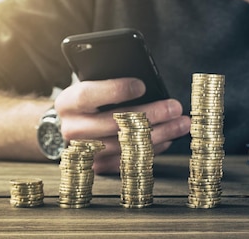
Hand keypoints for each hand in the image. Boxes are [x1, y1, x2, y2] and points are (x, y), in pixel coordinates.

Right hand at [54, 77, 188, 173]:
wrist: (72, 125)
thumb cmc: (92, 99)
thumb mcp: (94, 83)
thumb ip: (112, 81)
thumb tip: (148, 83)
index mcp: (68, 103)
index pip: (88, 95)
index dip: (115, 90)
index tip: (142, 85)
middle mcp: (72, 129)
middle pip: (113, 124)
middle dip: (149, 115)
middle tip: (174, 107)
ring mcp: (84, 152)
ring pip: (125, 146)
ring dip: (158, 134)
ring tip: (180, 123)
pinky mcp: (98, 166)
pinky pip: (128, 161)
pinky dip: (151, 150)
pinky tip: (168, 138)